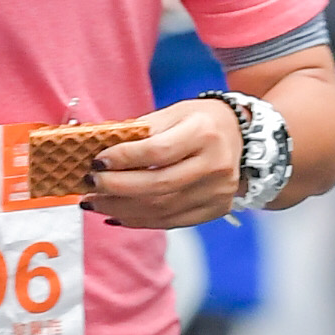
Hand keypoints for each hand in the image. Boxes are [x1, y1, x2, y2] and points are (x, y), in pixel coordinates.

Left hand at [87, 99, 244, 229]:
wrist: (244, 138)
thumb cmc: (202, 122)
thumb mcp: (175, 112)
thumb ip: (141, 130)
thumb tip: (100, 148)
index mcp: (204, 133)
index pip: (158, 151)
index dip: (124, 158)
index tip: (97, 160)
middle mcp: (215, 165)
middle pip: (158, 185)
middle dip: (116, 188)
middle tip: (90, 185)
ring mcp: (218, 192)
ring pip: (161, 209)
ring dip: (121, 209)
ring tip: (96, 202)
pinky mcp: (215, 210)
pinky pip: (171, 222)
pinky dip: (139, 221)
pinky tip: (117, 215)